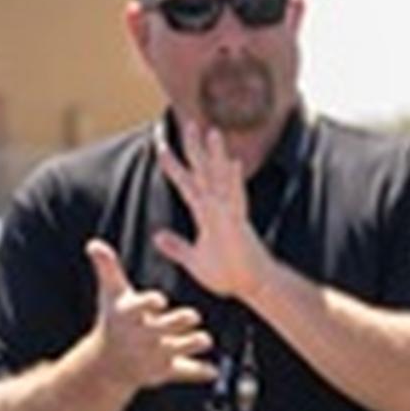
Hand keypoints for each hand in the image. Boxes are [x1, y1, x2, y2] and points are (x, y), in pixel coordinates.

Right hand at [83, 236, 219, 391]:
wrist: (107, 362)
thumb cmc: (114, 320)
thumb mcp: (111, 295)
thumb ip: (108, 268)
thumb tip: (94, 243)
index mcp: (130, 316)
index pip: (139, 307)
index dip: (149, 303)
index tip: (160, 299)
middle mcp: (142, 336)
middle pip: (163, 328)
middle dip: (178, 322)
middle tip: (193, 315)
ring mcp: (154, 355)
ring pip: (178, 349)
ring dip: (192, 344)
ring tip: (205, 339)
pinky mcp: (166, 370)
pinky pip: (185, 372)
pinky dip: (199, 372)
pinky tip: (213, 371)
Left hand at [150, 121, 281, 306]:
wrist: (251, 287)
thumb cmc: (228, 274)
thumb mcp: (193, 260)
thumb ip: (177, 246)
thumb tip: (157, 235)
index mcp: (206, 214)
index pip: (186, 184)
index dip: (173, 166)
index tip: (161, 146)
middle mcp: (218, 208)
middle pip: (203, 171)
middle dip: (194, 148)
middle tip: (188, 123)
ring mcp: (229, 214)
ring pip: (220, 179)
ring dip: (216, 156)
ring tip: (212, 131)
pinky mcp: (238, 225)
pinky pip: (235, 200)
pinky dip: (233, 181)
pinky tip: (232, 163)